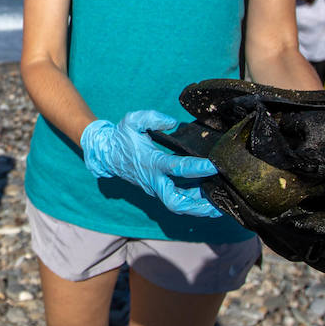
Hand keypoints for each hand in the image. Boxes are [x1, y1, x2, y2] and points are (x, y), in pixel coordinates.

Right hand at [80, 110, 221, 217]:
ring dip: (198, 207)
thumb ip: (152, 118)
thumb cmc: (122, 137)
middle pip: (176, 202)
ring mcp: (154, 188)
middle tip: (218, 204)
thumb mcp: (133, 120)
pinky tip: (207, 197)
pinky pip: (175, 199)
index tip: (214, 165)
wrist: (106, 154)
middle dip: (198, 206)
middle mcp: (153, 180)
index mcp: (151, 162)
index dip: (197, 168)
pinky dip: (192, 202)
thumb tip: (172, 122)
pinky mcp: (157, 190)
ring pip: (177, 205)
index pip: (177, 168)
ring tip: (218, 204)